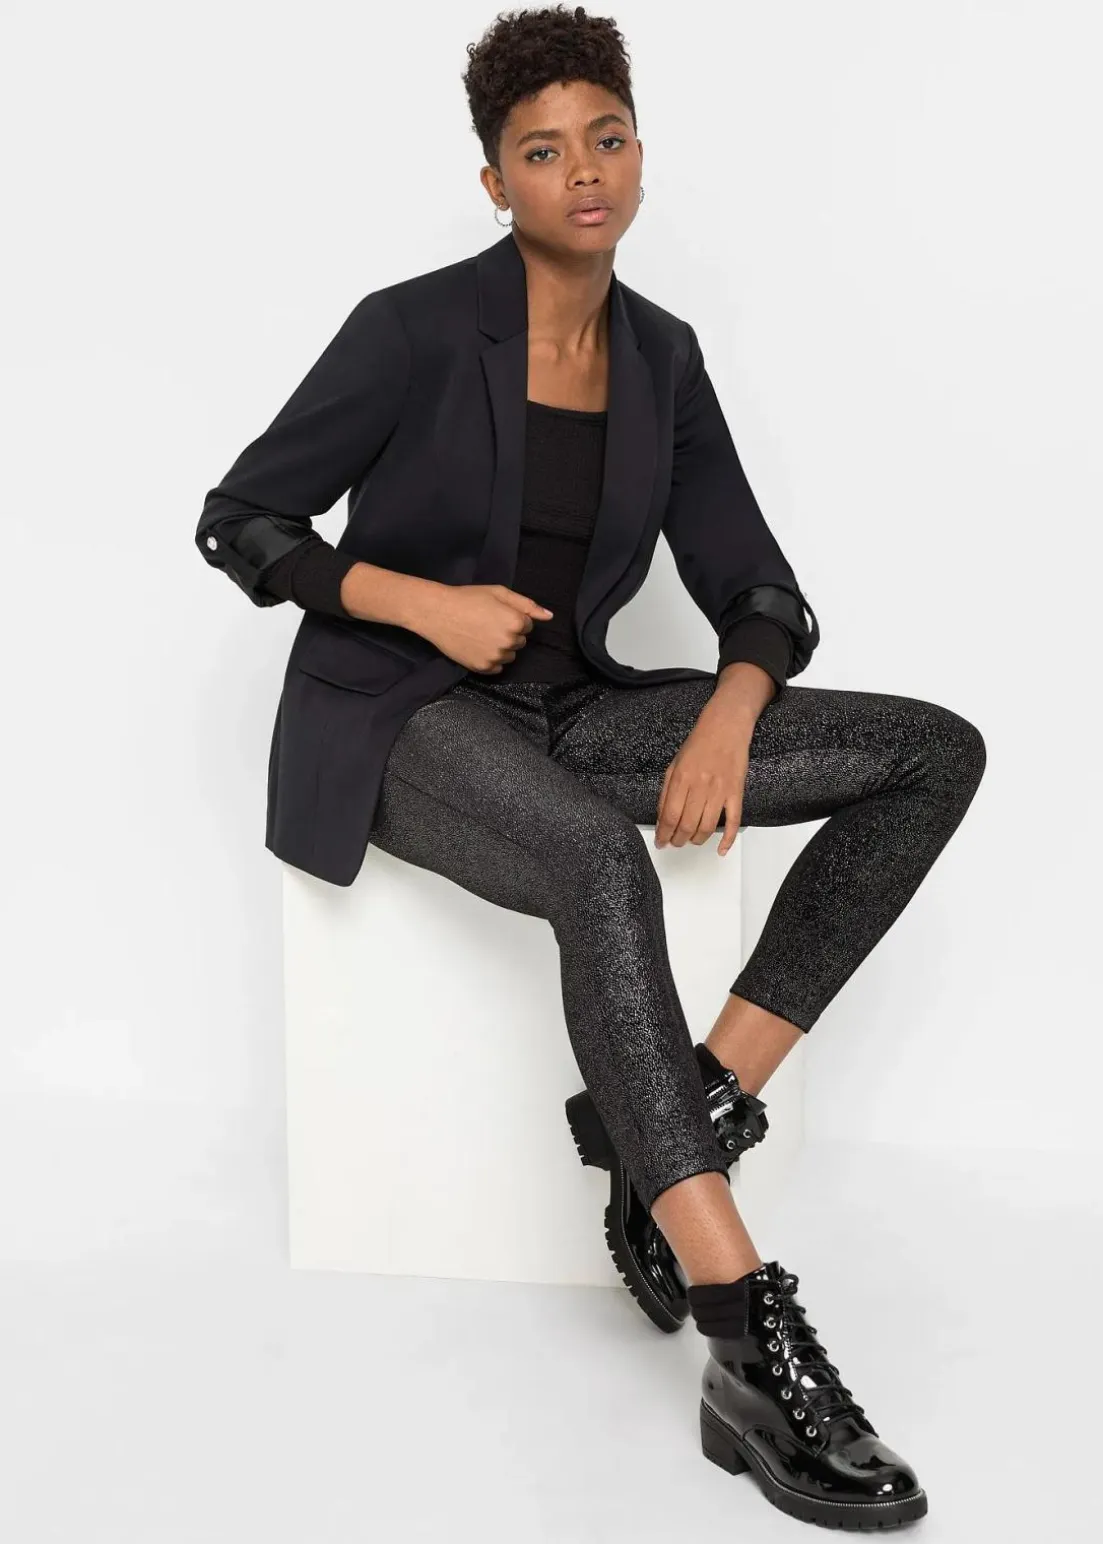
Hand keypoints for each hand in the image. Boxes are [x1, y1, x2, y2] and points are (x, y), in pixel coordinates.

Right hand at [412, 582, 553, 672]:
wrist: (438, 612)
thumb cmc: (468, 598)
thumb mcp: (500, 593)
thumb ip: (527, 605)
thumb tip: (549, 616)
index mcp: (516, 622)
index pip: (528, 626)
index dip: (513, 618)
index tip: (496, 614)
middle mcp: (509, 642)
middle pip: (520, 642)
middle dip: (508, 633)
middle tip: (487, 623)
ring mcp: (496, 657)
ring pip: (509, 656)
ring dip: (501, 648)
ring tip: (481, 635)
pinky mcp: (483, 668)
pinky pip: (497, 668)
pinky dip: (490, 660)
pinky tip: (477, 646)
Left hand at [654, 695, 757, 854]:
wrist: (725, 727)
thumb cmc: (698, 745)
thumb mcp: (674, 765)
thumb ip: (666, 792)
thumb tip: (661, 818)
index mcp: (681, 779)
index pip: (669, 816)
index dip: (663, 834)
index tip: (660, 842)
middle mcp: (699, 786)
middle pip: (687, 825)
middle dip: (678, 840)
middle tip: (674, 843)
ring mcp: (719, 791)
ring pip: (707, 827)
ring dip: (697, 840)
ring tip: (691, 841)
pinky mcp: (736, 793)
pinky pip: (733, 822)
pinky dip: (727, 839)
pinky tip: (721, 849)